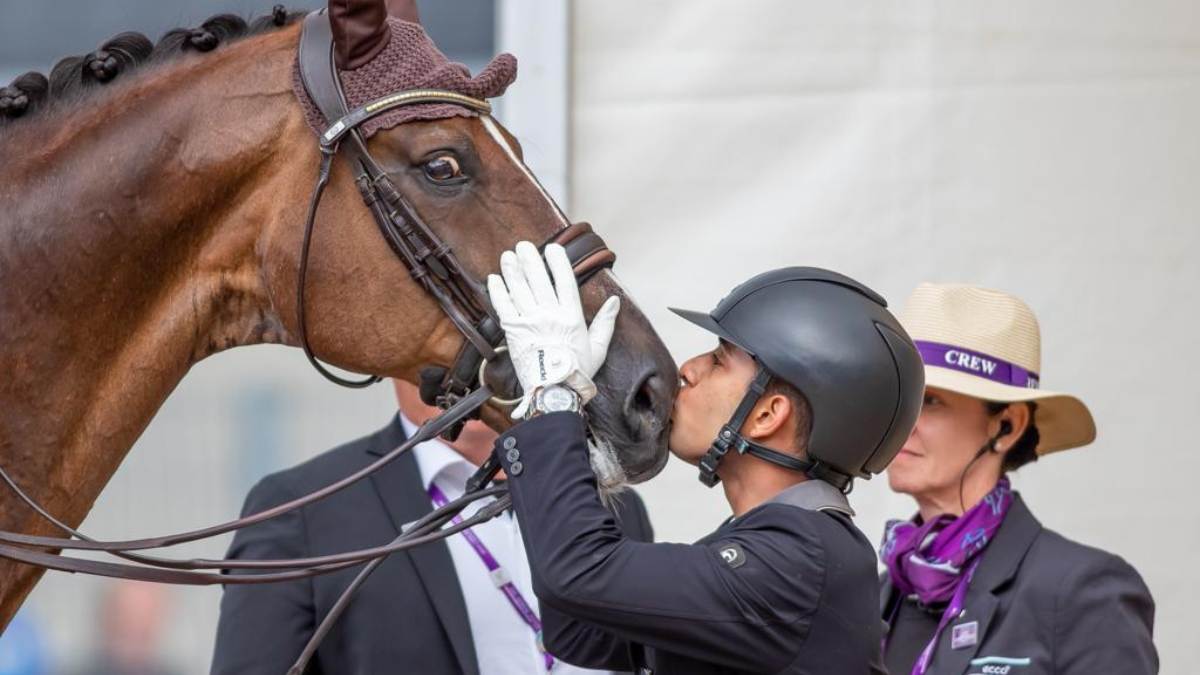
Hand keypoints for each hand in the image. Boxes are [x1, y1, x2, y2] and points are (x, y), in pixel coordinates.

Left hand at [487, 241, 619, 417]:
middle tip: (523, 246)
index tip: (552, 248)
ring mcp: (530, 322)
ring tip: (508, 256)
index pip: (564, 280)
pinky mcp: (513, 332)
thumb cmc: (577, 372)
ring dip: (512, 269)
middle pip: (538, 278)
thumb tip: (615, 301)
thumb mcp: (598, 348)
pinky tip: (494, 279)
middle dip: (529, 259)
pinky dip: (498, 291)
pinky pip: (503, 306)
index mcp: (571, 316)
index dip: (557, 261)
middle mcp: (550, 315)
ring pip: (519, 288)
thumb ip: (606, 323)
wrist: (554, 393)